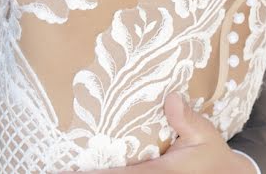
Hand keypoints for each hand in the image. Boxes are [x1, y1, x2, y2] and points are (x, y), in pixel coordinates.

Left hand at [67, 93, 256, 173]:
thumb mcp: (205, 135)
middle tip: (52, 170)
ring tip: (64, 170)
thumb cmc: (213, 157)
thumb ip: (187, 119)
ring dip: (96, 173)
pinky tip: (91, 168)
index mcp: (159, 173)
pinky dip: (110, 172)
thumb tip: (170, 97)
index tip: (63, 173)